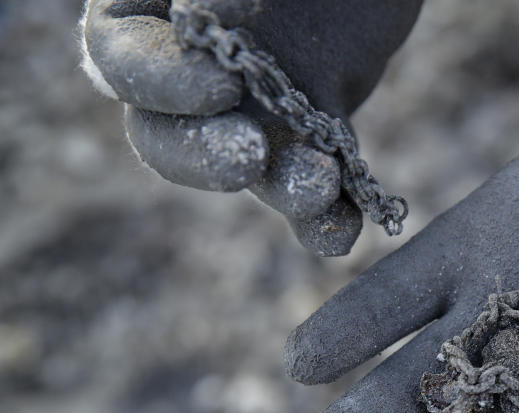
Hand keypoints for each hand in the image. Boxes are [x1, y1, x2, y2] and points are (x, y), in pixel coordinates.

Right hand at [81, 0, 421, 253]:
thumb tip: (188, 11)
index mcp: (154, 14)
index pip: (121, 58)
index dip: (161, 84)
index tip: (222, 86)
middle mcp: (193, 73)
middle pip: (167, 137)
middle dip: (205, 156)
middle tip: (250, 155)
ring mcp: (253, 111)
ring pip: (247, 171)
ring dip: (280, 188)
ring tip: (318, 187)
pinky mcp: (311, 137)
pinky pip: (308, 189)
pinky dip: (325, 217)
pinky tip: (341, 228)